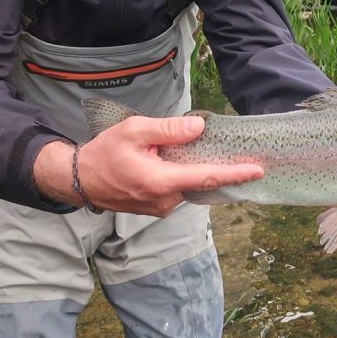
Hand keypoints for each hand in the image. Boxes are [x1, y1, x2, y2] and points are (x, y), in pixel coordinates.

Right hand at [34, 115, 263, 216]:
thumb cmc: (105, 152)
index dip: (234, 174)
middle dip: (210, 163)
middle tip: (221, 147)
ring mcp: (160, 207)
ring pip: (188, 184)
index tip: (257, 171)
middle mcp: (164, 200)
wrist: (79, 178)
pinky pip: (177, 189)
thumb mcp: (135, 130)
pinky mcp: (155, 208)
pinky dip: (181, 175)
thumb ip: (168, 130)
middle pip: (200, 180)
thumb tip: (199, 129)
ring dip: (190, 168)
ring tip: (177, 149)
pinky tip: (174, 160)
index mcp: (161, 182)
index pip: (206, 177)